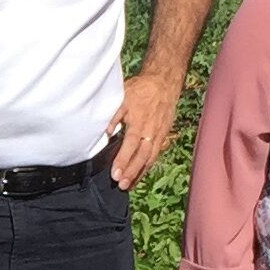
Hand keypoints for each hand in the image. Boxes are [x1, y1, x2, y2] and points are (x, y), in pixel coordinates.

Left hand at [107, 70, 183, 189]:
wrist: (164, 83)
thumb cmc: (140, 90)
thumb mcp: (123, 97)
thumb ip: (114, 115)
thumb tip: (106, 132)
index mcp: (139, 121)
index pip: (130, 145)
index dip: (123, 160)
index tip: (115, 173)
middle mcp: (150, 131)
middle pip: (142, 156)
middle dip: (131, 172)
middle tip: (121, 185)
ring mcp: (158, 135)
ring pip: (150, 158)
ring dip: (139, 173)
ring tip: (129, 186)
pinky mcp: (162, 136)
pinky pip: (154, 155)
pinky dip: (147, 167)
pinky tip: (139, 176)